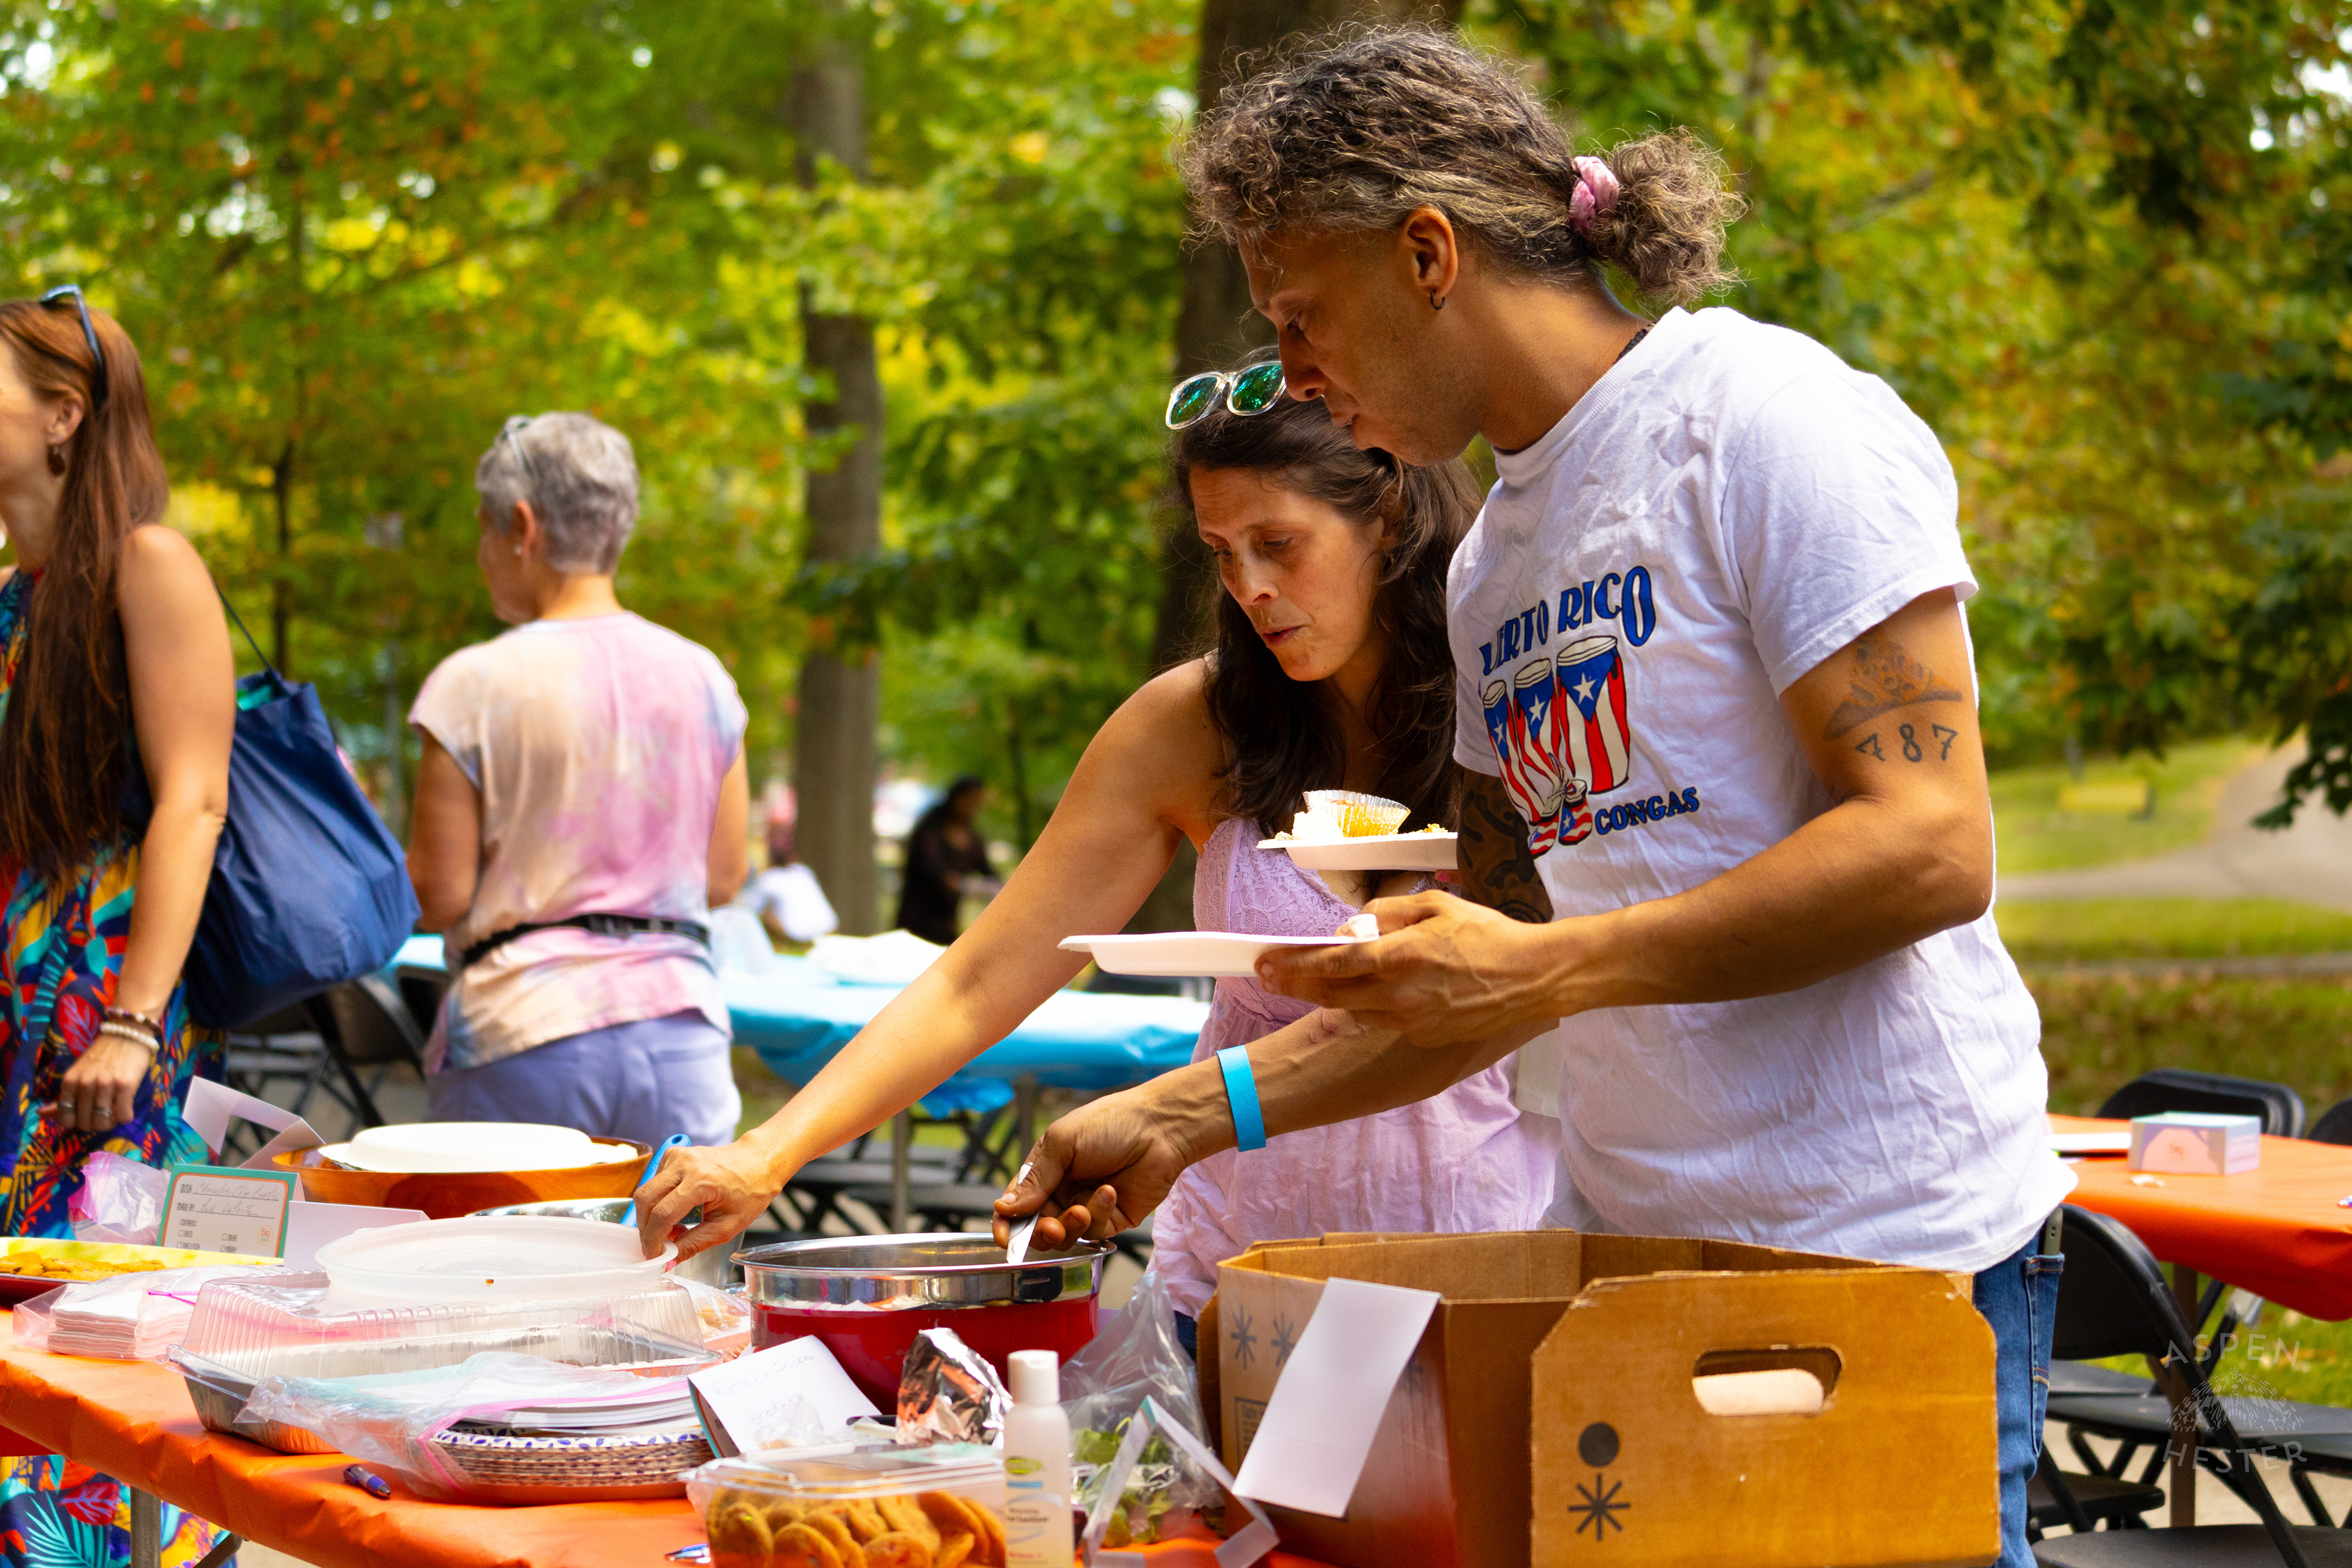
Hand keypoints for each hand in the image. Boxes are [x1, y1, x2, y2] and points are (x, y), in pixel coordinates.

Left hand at [56, 1036, 150, 1134]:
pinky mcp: (125, 1085)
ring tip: (115, 1111)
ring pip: (104, 1123)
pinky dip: (125, 1116)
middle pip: (86, 1124)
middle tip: (104, 1112)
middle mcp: (84, 1084)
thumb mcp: (76, 1075)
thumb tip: (40, 1114)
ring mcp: (105, 1085)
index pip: (66, 1120)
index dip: (78, 1122)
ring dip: (111, 1122)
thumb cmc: (100, 1057)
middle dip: (96, 1123)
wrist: (126, 1035)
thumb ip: (62, 1097)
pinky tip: (126, 1106)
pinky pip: (124, 1116)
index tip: (88, 1115)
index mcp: (69, 1082)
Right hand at [634, 1140, 785, 1262]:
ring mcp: (678, 1156)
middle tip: (657, 1246)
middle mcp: (685, 1164)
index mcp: (701, 1181)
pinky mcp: (675, 1155)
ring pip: (646, 1190)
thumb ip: (694, 1244)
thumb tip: (668, 1260)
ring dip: (651, 1215)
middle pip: (645, 1199)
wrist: (760, 1161)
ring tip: (673, 1229)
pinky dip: (657, 1200)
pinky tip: (675, 1210)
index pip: (662, 1215)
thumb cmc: (751, 1191)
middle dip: (645, 1228)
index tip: (654, 1256)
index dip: (653, 1240)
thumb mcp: (727, 1226)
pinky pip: (654, 1181)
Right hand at [989, 1089, 1195, 1251]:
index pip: (1016, 1204)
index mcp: (1045, 1171)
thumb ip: (1035, 1179)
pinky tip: (1110, 1192)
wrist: (1159, 1127)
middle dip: (1041, 1232)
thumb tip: (1004, 1209)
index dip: (1007, 1224)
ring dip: (1070, 1226)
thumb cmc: (1108, 1124)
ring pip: (1066, 1236)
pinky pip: (1097, 1230)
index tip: (1003, 1240)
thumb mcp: (1063, 1143)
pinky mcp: (1113, 1219)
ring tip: (1080, 1210)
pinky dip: (1099, 1213)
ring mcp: (1087, 1207)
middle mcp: (1062, 1191)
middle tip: (1051, 1227)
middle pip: (1038, 1227)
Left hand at [1253, 891, 1567, 1045]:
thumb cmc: (1489, 934)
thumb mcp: (1437, 905)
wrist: (1534, 977)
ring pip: (1354, 1011)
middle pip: (1331, 994)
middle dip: (1296, 984)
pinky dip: (1370, 1007)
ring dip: (1330, 996)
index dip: (1292, 964)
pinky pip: (1385, 1021)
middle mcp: (1400, 995)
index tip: (1264, 962)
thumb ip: (1388, 913)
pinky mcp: (1425, 1035)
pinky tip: (1372, 993)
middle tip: (1270, 975)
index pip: (1331, 963)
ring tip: (1315, 981)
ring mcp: (1412, 1021)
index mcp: (1400, 957)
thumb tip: (1354, 927)